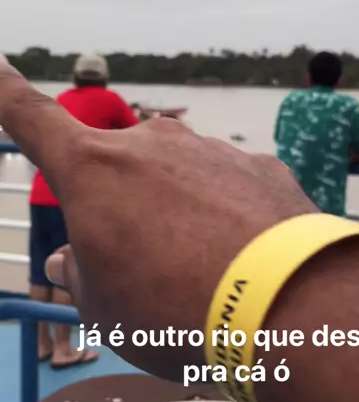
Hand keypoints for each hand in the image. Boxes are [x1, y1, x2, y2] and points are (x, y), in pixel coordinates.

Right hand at [0, 58, 314, 379]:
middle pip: (119, 166)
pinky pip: (227, 190)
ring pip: (177, 180)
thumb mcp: (105, 309)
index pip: (32, 117)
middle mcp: (150, 143)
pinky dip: (227, 219)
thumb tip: (74, 260)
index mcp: (93, 169)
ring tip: (206, 277)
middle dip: (124, 208)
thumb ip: (83, 275)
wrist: (286, 307)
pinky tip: (246, 260)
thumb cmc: (175, 311)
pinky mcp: (259, 166)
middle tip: (149, 268)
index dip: (5, 91)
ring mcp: (210, 150)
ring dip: (180, 216)